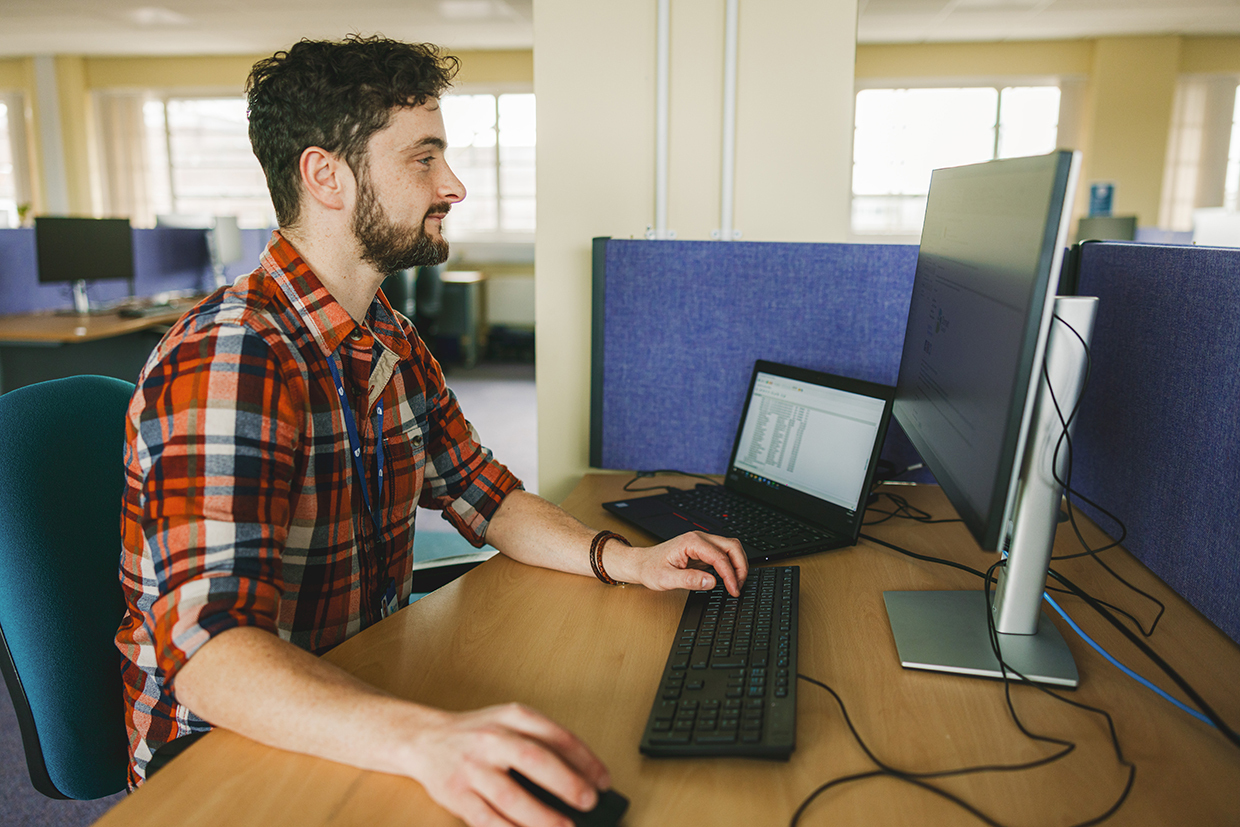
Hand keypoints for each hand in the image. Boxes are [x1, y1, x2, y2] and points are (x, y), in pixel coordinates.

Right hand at [403, 703, 609, 826]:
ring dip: (541, 816)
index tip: (603, 780)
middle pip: (533, 760)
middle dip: (565, 783)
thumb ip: (541, 743)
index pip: (555, 735)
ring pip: (511, 797)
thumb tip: (581, 777)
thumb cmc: (476, 733)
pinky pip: (487, 820)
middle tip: (589, 801)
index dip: (584, 759)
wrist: (424, 739)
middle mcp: (491, 739)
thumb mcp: (510, 723)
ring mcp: (473, 768)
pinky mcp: (456, 795)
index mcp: (512, 717)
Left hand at [629, 531, 747, 595]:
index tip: (733, 590)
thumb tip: (711, 582)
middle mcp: (699, 538)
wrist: (641, 563)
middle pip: (732, 546)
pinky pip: (723, 553)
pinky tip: (728, 578)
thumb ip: (690, 580)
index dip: (730, 574)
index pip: (720, 556)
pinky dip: (730, 565)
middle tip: (738, 586)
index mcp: (691, 542)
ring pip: (730, 548)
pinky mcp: (702, 550)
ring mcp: (702, 543)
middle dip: (740, 566)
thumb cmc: (650, 569)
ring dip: (737, 564)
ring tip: (735, 583)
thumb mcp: (667, 579)